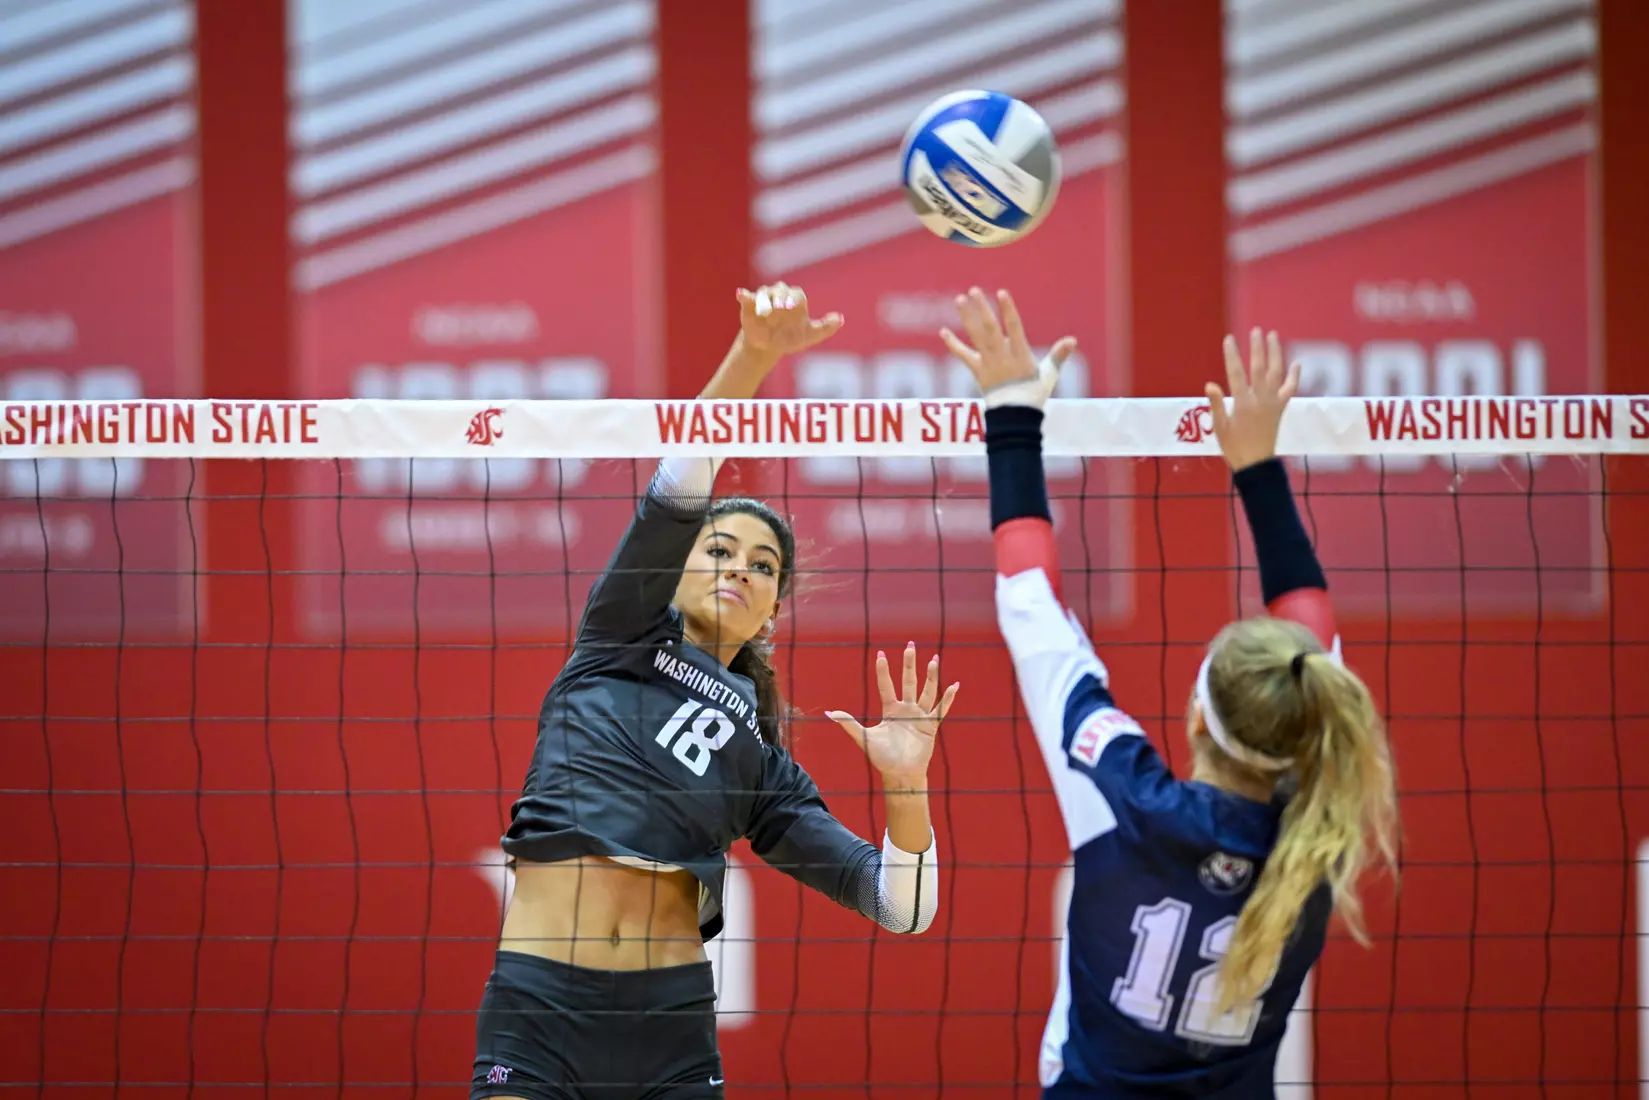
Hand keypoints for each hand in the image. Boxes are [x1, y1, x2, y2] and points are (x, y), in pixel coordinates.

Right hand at [736, 282, 843, 356]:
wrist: (768, 347)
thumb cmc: (790, 338)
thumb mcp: (809, 336)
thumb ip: (824, 327)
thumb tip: (841, 319)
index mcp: (795, 301)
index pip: (797, 295)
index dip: (794, 300)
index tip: (792, 308)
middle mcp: (780, 296)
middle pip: (781, 289)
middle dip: (781, 297)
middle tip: (780, 308)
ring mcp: (764, 299)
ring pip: (765, 292)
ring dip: (765, 300)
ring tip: (765, 312)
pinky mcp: (749, 304)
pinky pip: (746, 296)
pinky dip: (744, 295)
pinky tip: (741, 295)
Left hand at [826, 643, 958, 788]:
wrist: (899, 774)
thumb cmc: (881, 757)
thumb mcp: (863, 738)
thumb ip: (848, 723)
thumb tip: (828, 713)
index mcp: (890, 710)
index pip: (886, 686)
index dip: (883, 671)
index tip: (880, 654)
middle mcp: (905, 709)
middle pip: (908, 682)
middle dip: (909, 664)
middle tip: (910, 645)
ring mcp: (919, 716)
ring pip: (926, 692)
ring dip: (930, 676)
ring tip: (934, 659)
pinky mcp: (930, 726)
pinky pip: (940, 710)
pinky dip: (947, 699)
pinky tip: (954, 685)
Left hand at [939, 287, 1076, 399]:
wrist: (1015, 417)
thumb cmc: (1034, 395)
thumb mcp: (1050, 374)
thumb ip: (1059, 355)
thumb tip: (1072, 340)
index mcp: (1021, 354)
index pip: (1014, 327)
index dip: (1008, 310)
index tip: (1002, 293)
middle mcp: (1002, 356)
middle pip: (990, 329)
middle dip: (982, 309)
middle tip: (974, 290)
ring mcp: (988, 363)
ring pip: (976, 337)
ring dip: (967, 318)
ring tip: (959, 300)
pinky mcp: (977, 371)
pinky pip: (963, 356)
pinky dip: (953, 344)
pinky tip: (943, 331)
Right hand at [1206, 328, 1300, 470]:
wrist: (1256, 463)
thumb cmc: (1234, 447)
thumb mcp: (1219, 428)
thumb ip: (1216, 404)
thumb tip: (1210, 384)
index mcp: (1243, 404)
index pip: (1236, 373)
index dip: (1232, 355)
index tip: (1229, 339)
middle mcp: (1261, 400)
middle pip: (1260, 368)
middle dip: (1257, 348)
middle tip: (1256, 331)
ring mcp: (1273, 403)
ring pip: (1277, 373)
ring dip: (1276, 354)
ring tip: (1273, 336)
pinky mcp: (1281, 408)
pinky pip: (1290, 389)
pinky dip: (1294, 376)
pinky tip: (1296, 363)